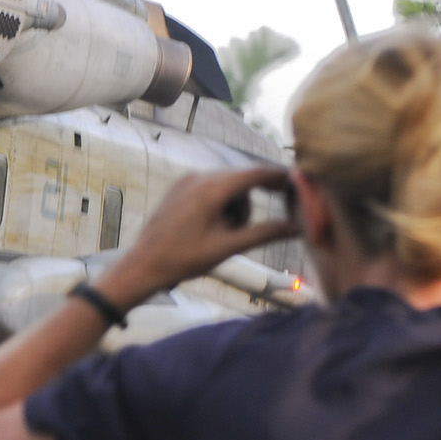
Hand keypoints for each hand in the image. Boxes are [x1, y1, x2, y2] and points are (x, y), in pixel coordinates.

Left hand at [97, 167, 299, 303]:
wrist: (143, 265)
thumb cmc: (183, 259)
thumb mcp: (229, 247)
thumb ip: (265, 234)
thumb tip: (295, 228)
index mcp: (212, 188)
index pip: (255, 173)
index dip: (278, 177)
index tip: (297, 182)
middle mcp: (199, 177)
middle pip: (241, 182)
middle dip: (248, 206)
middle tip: (240, 232)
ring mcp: (186, 181)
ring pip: (226, 187)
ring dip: (233, 208)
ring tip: (219, 235)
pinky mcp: (179, 188)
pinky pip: (210, 189)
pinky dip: (219, 205)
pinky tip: (208, 229)